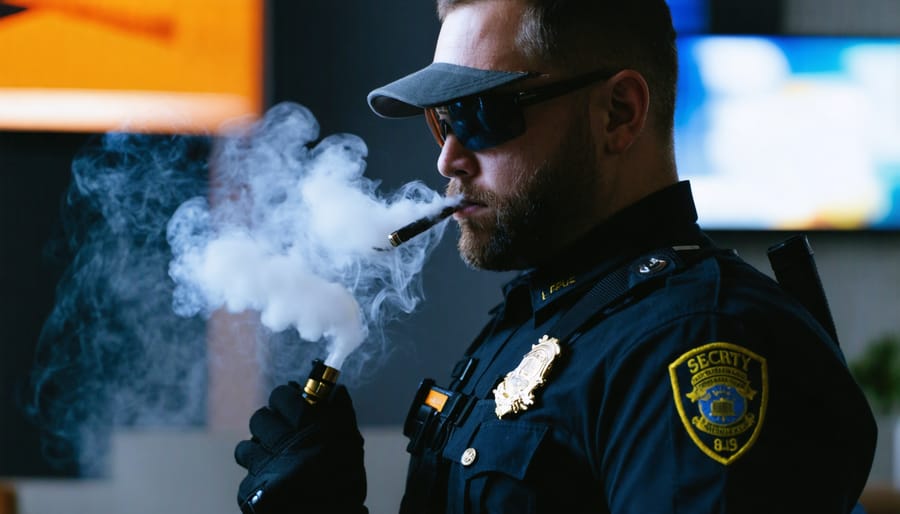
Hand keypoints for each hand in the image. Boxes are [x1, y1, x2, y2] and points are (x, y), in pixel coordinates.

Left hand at [234, 383, 366, 513]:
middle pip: (259, 419)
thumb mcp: (350, 445)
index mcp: (314, 429)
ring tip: (273, 461)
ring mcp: (266, 470)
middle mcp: (288, 446)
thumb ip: (339, 413)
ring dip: (258, 452)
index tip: (289, 402)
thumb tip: (334, 389)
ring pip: (245, 447)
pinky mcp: (251, 493)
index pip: (281, 396)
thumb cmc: (344, 482)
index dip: (284, 398)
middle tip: (280, 432)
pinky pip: (247, 477)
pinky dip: (259, 481)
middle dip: (269, 424)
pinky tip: (274, 486)